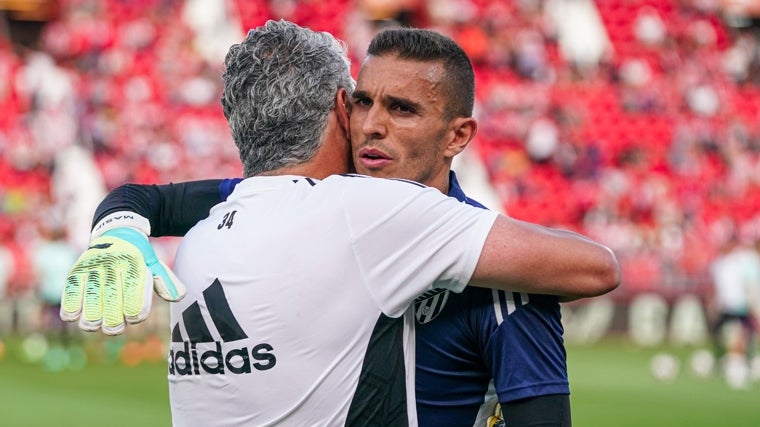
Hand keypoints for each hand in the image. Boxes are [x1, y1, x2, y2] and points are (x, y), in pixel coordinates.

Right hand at [60, 212, 185, 334]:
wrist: (116, 233)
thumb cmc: (138, 257)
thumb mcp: (154, 265)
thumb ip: (166, 281)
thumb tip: (179, 297)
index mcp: (135, 265)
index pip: (135, 299)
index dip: (135, 314)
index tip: (134, 317)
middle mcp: (113, 265)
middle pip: (111, 305)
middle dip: (114, 324)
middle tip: (115, 326)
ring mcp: (92, 267)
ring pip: (89, 304)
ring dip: (92, 321)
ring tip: (97, 324)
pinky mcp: (75, 270)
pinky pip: (69, 296)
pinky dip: (71, 310)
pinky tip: (76, 315)